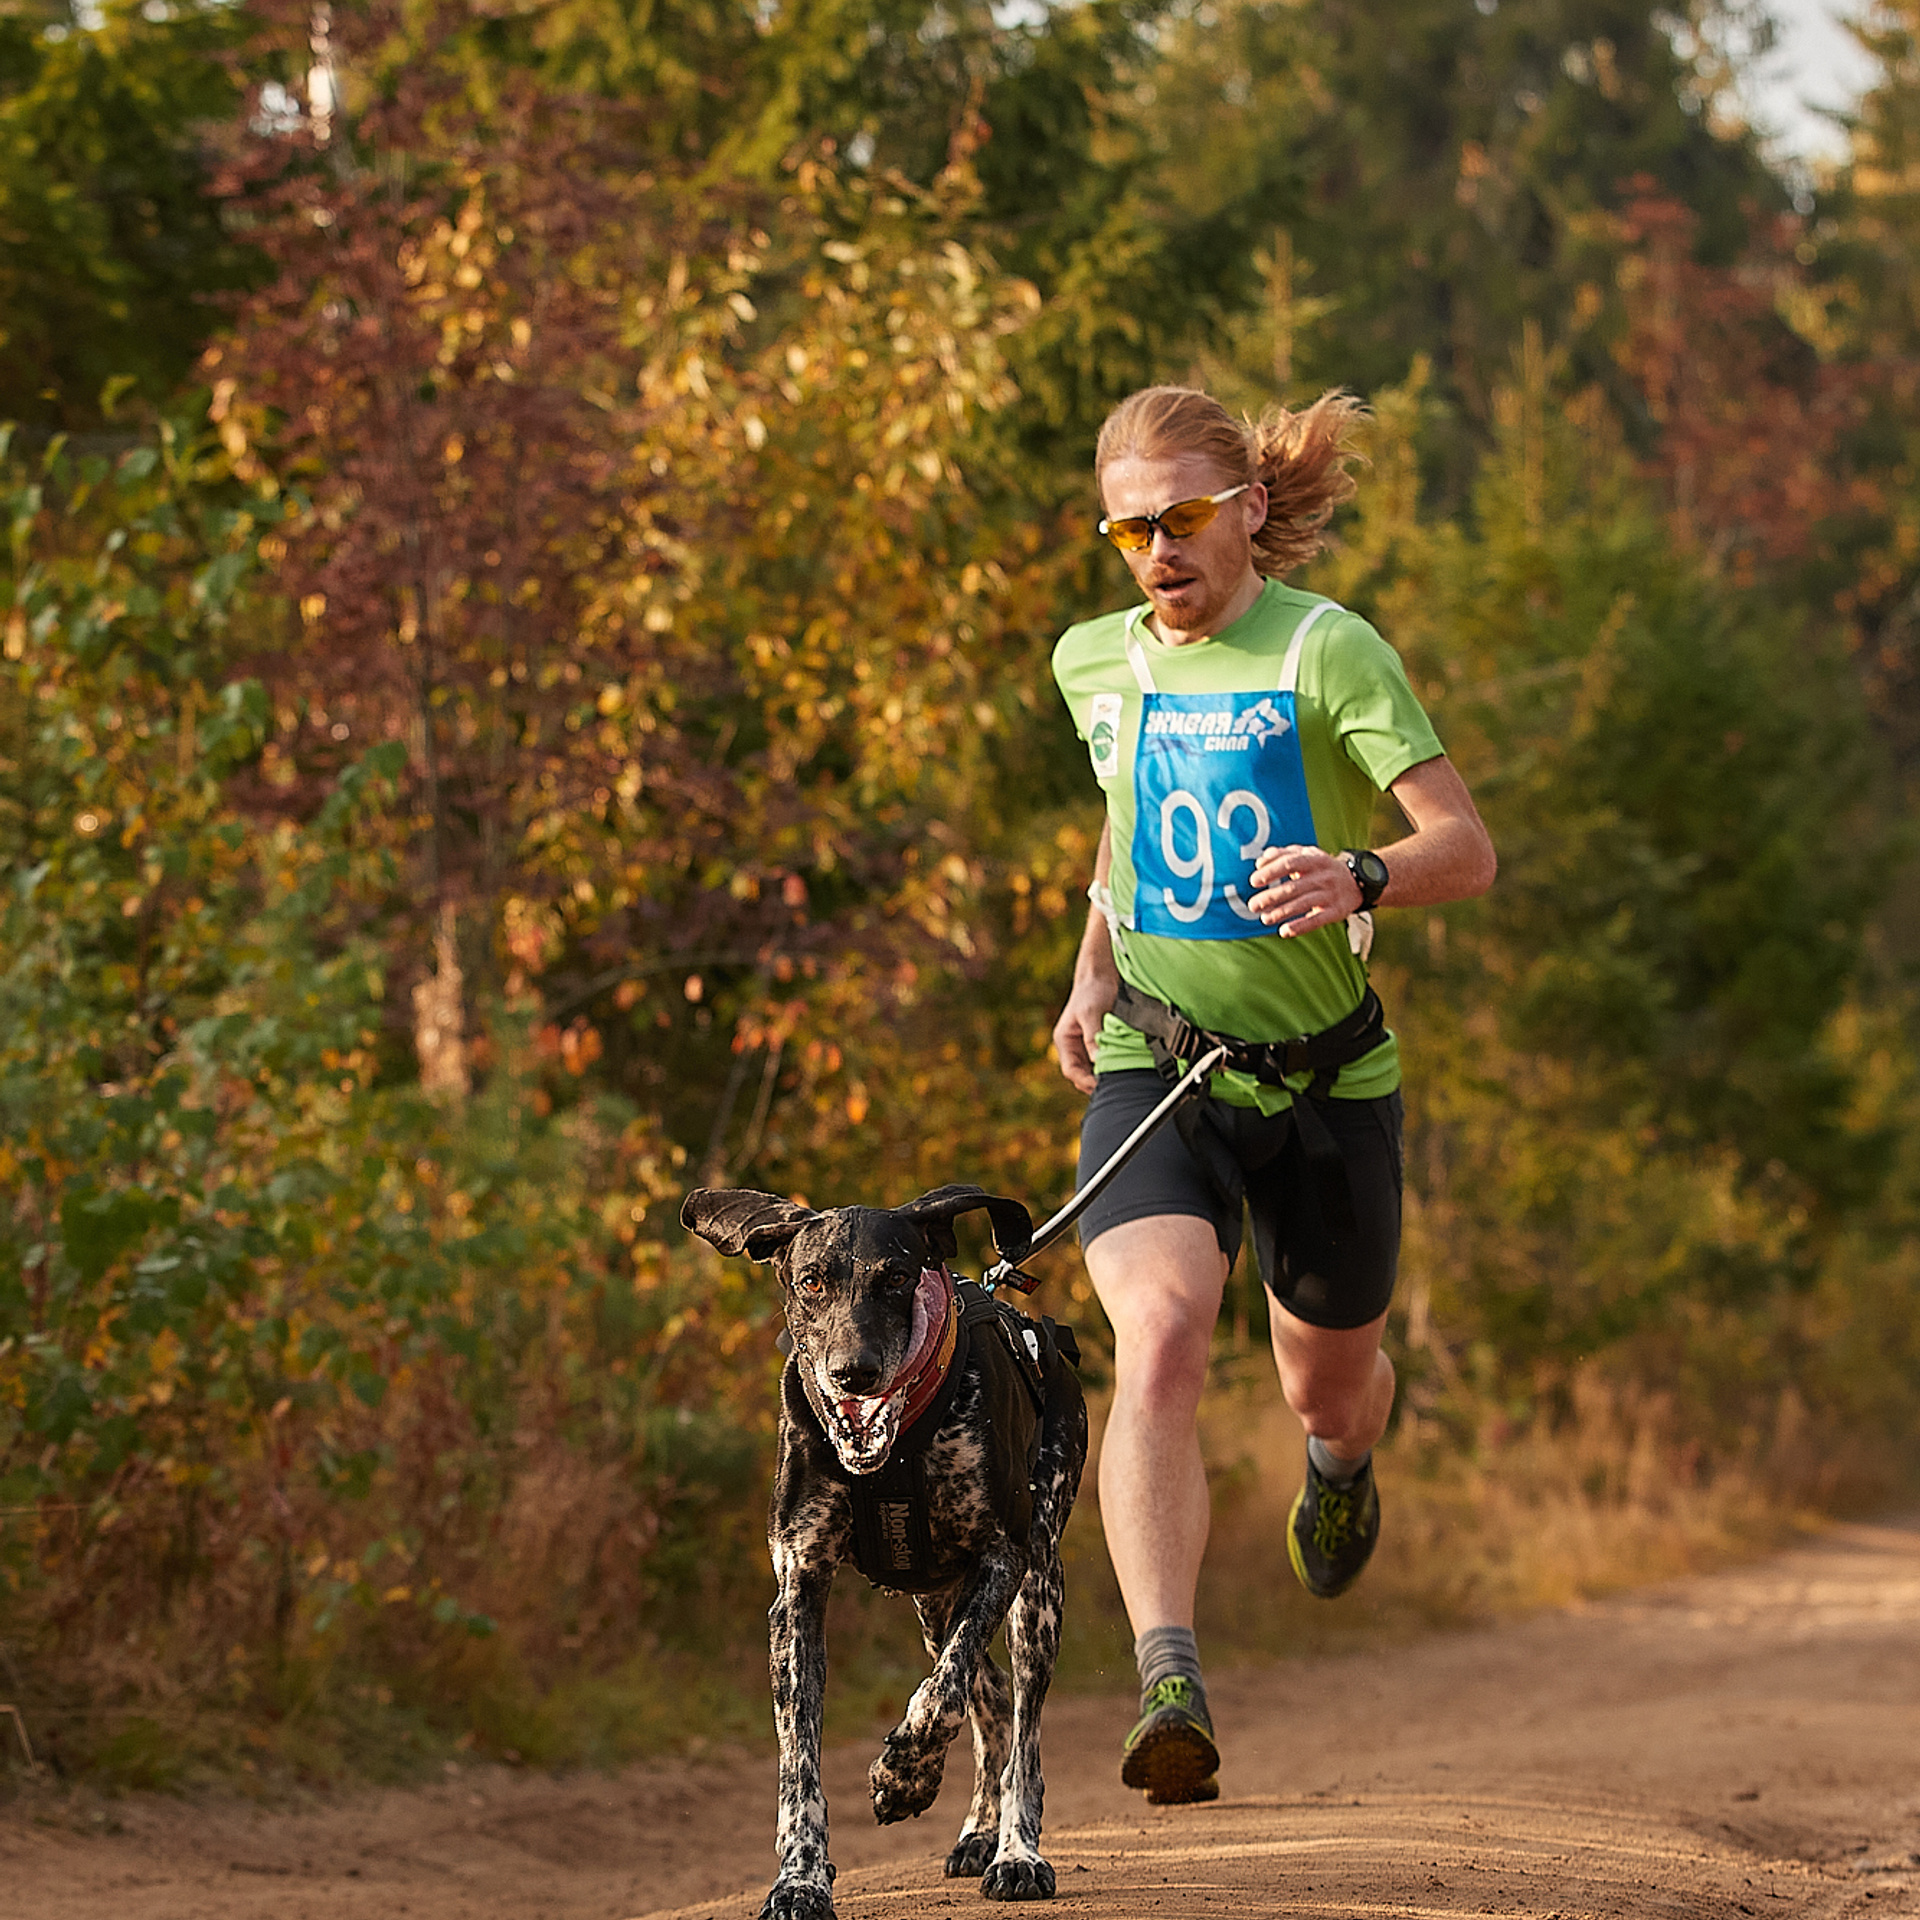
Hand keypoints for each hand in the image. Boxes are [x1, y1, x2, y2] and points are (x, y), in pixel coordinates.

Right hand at [1051, 969, 1115, 1094]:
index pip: (1070, 1070)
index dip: (1085, 1080)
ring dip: (1104, 1075)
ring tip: (1120, 1078)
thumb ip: (1092, 1037)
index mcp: (1064, 1040)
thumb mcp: (1091, 1013)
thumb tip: (1097, 1060)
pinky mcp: (1098, 1043)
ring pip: (1093, 1070)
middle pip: (1081, 1075)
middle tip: (1115, 1085)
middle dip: (1095, 1082)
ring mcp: (1085, 1046)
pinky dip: (1111, 1066)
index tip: (1101, 1084)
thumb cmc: (1092, 991)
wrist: (1101, 975)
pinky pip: (1103, 1062)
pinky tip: (1123, 1068)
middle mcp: (1073, 1046)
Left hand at [1248, 844, 1362, 936]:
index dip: (1271, 871)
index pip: (1291, 863)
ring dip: (1282, 912)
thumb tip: (1260, 861)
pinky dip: (1300, 927)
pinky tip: (1284, 931)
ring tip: (1264, 918)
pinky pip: (1317, 920)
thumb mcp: (1307, 855)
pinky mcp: (1336, 911)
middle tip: (1252, 905)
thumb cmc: (1322, 868)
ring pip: (1303, 904)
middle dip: (1271, 896)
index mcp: (1315, 860)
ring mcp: (1331, 894)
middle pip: (1294, 887)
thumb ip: (1283, 854)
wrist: (1357, 882)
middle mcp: (1324, 876)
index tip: (1254, 881)